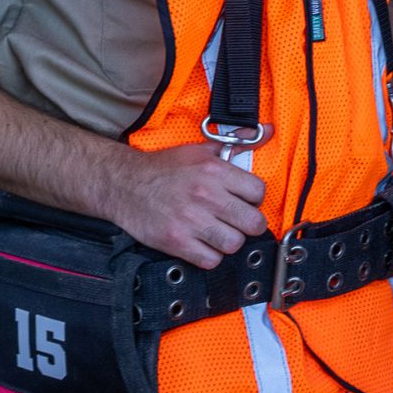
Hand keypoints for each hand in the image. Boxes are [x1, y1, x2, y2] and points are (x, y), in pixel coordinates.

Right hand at [100, 144, 268, 264]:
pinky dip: (209, 256)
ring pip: (234, 244)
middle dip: (247, 224)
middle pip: (253, 223)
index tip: (244, 201)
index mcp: (213, 170)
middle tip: (235, 221)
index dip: (254, 199)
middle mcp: (205, 194)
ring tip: (217, 232)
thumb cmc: (163, 169)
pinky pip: (211, 260)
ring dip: (228, 241)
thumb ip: (236, 142)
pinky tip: (201, 243)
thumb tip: (267, 132)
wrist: (125, 184)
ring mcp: (191, 220)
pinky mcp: (176, 241)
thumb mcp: (200, 149)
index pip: (258, 192)